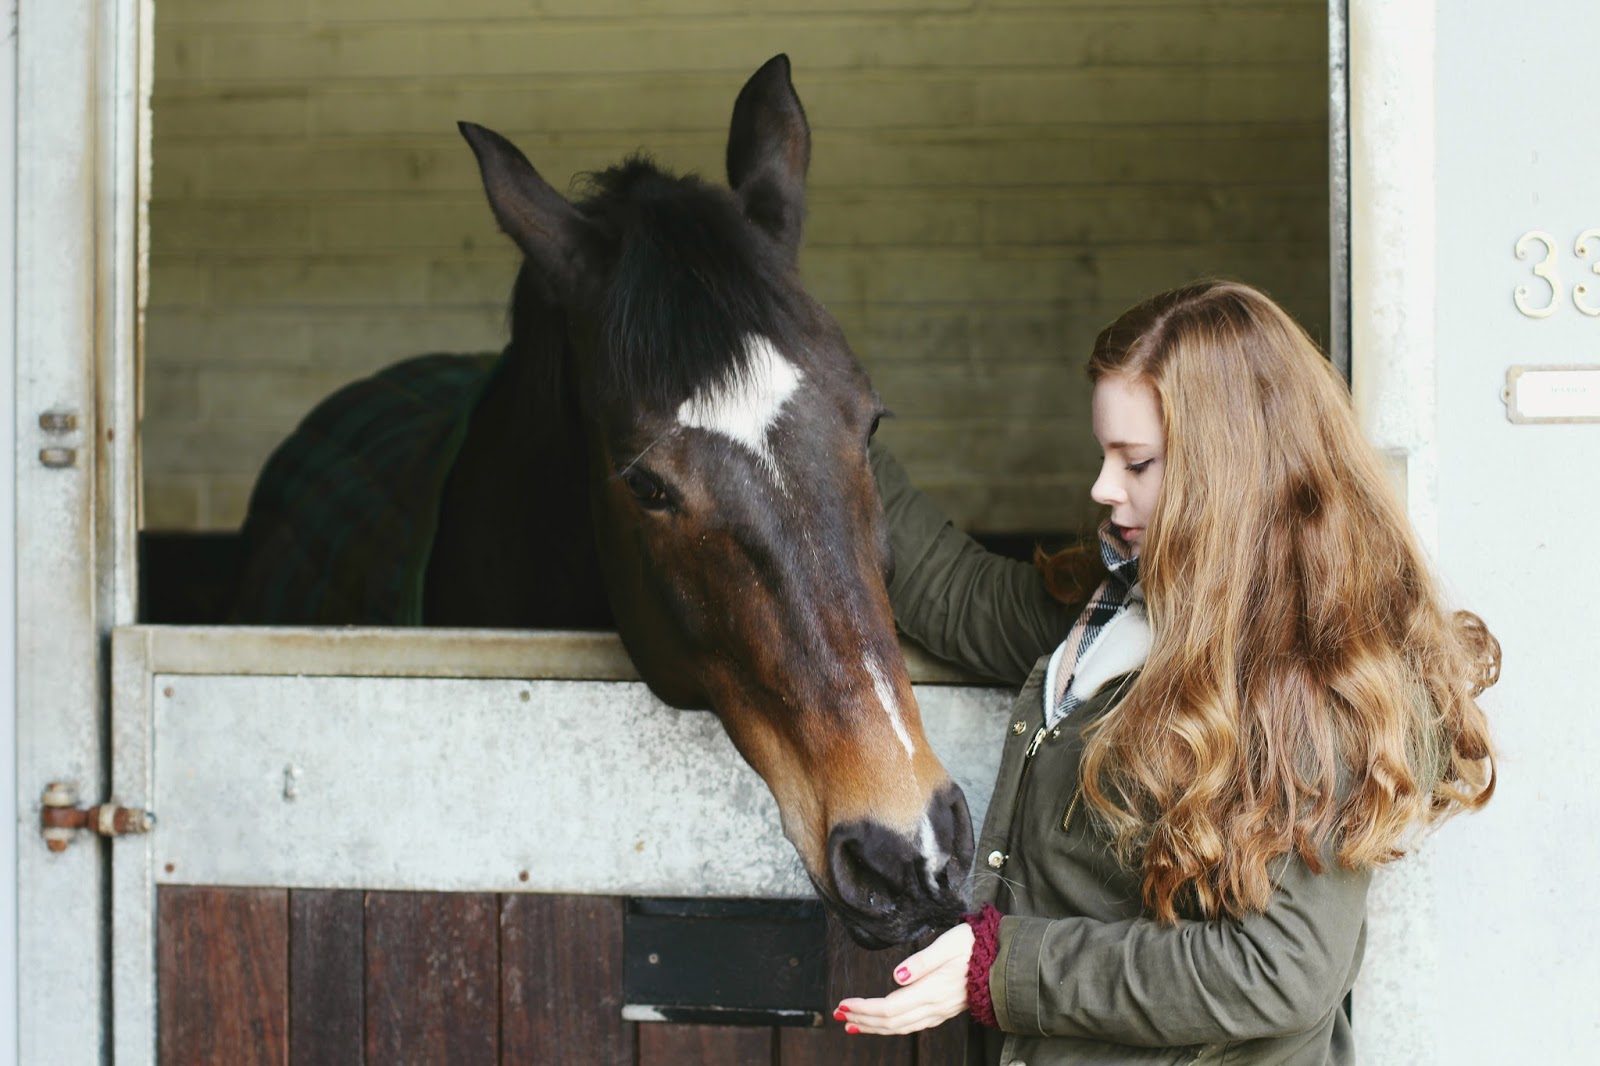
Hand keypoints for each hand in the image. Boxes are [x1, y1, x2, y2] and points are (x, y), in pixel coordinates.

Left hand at [834, 922, 974, 1034]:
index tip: (843, 1003)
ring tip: (853, 1023)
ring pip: (900, 1027)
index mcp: (932, 991)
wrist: (1005, 960)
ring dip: (874, 1026)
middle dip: (863, 1019)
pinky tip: (883, 1023)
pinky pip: (912, 1025)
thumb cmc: (976, 946)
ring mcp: (939, 1011)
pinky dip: (891, 1026)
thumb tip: (897, 976)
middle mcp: (934, 1007)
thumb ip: (922, 961)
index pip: (889, 1007)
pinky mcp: (943, 1010)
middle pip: (891, 1022)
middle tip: (839, 1014)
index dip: (864, 1008)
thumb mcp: (949, 943)